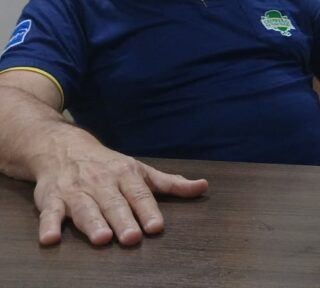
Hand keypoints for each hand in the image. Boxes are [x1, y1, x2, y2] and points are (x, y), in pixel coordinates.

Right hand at [33, 140, 207, 245]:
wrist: (63, 147)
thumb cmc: (109, 165)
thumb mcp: (141, 171)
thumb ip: (170, 183)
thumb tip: (203, 186)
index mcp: (126, 176)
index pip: (140, 195)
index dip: (149, 211)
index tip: (156, 227)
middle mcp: (102, 183)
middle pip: (114, 204)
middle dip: (124, 220)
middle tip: (132, 238)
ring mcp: (76, 191)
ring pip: (85, 208)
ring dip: (92, 224)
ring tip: (102, 239)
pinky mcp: (51, 199)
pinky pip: (49, 213)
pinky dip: (48, 225)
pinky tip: (50, 238)